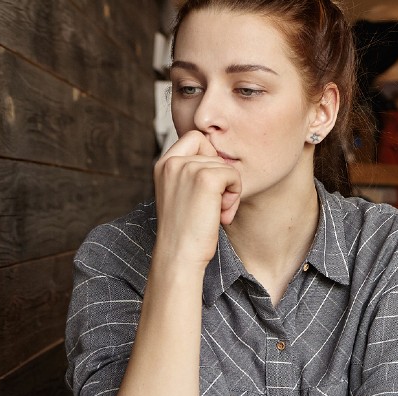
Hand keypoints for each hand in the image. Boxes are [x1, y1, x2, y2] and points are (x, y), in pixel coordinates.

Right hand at [152, 130, 241, 266]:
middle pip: (215, 153)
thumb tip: (223, 158)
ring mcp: (187, 167)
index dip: (210, 158)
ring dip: (229, 191)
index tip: (208, 186)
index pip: (196, 138)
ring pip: (226, 166)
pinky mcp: (206, 178)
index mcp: (163, 163)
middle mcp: (171, 161)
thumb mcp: (182, 194)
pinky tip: (222, 214)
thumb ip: (193, 173)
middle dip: (221, 179)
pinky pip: (234, 175)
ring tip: (216, 213)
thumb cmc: (186, 230)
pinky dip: (235, 195)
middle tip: (214, 205)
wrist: (179, 255)